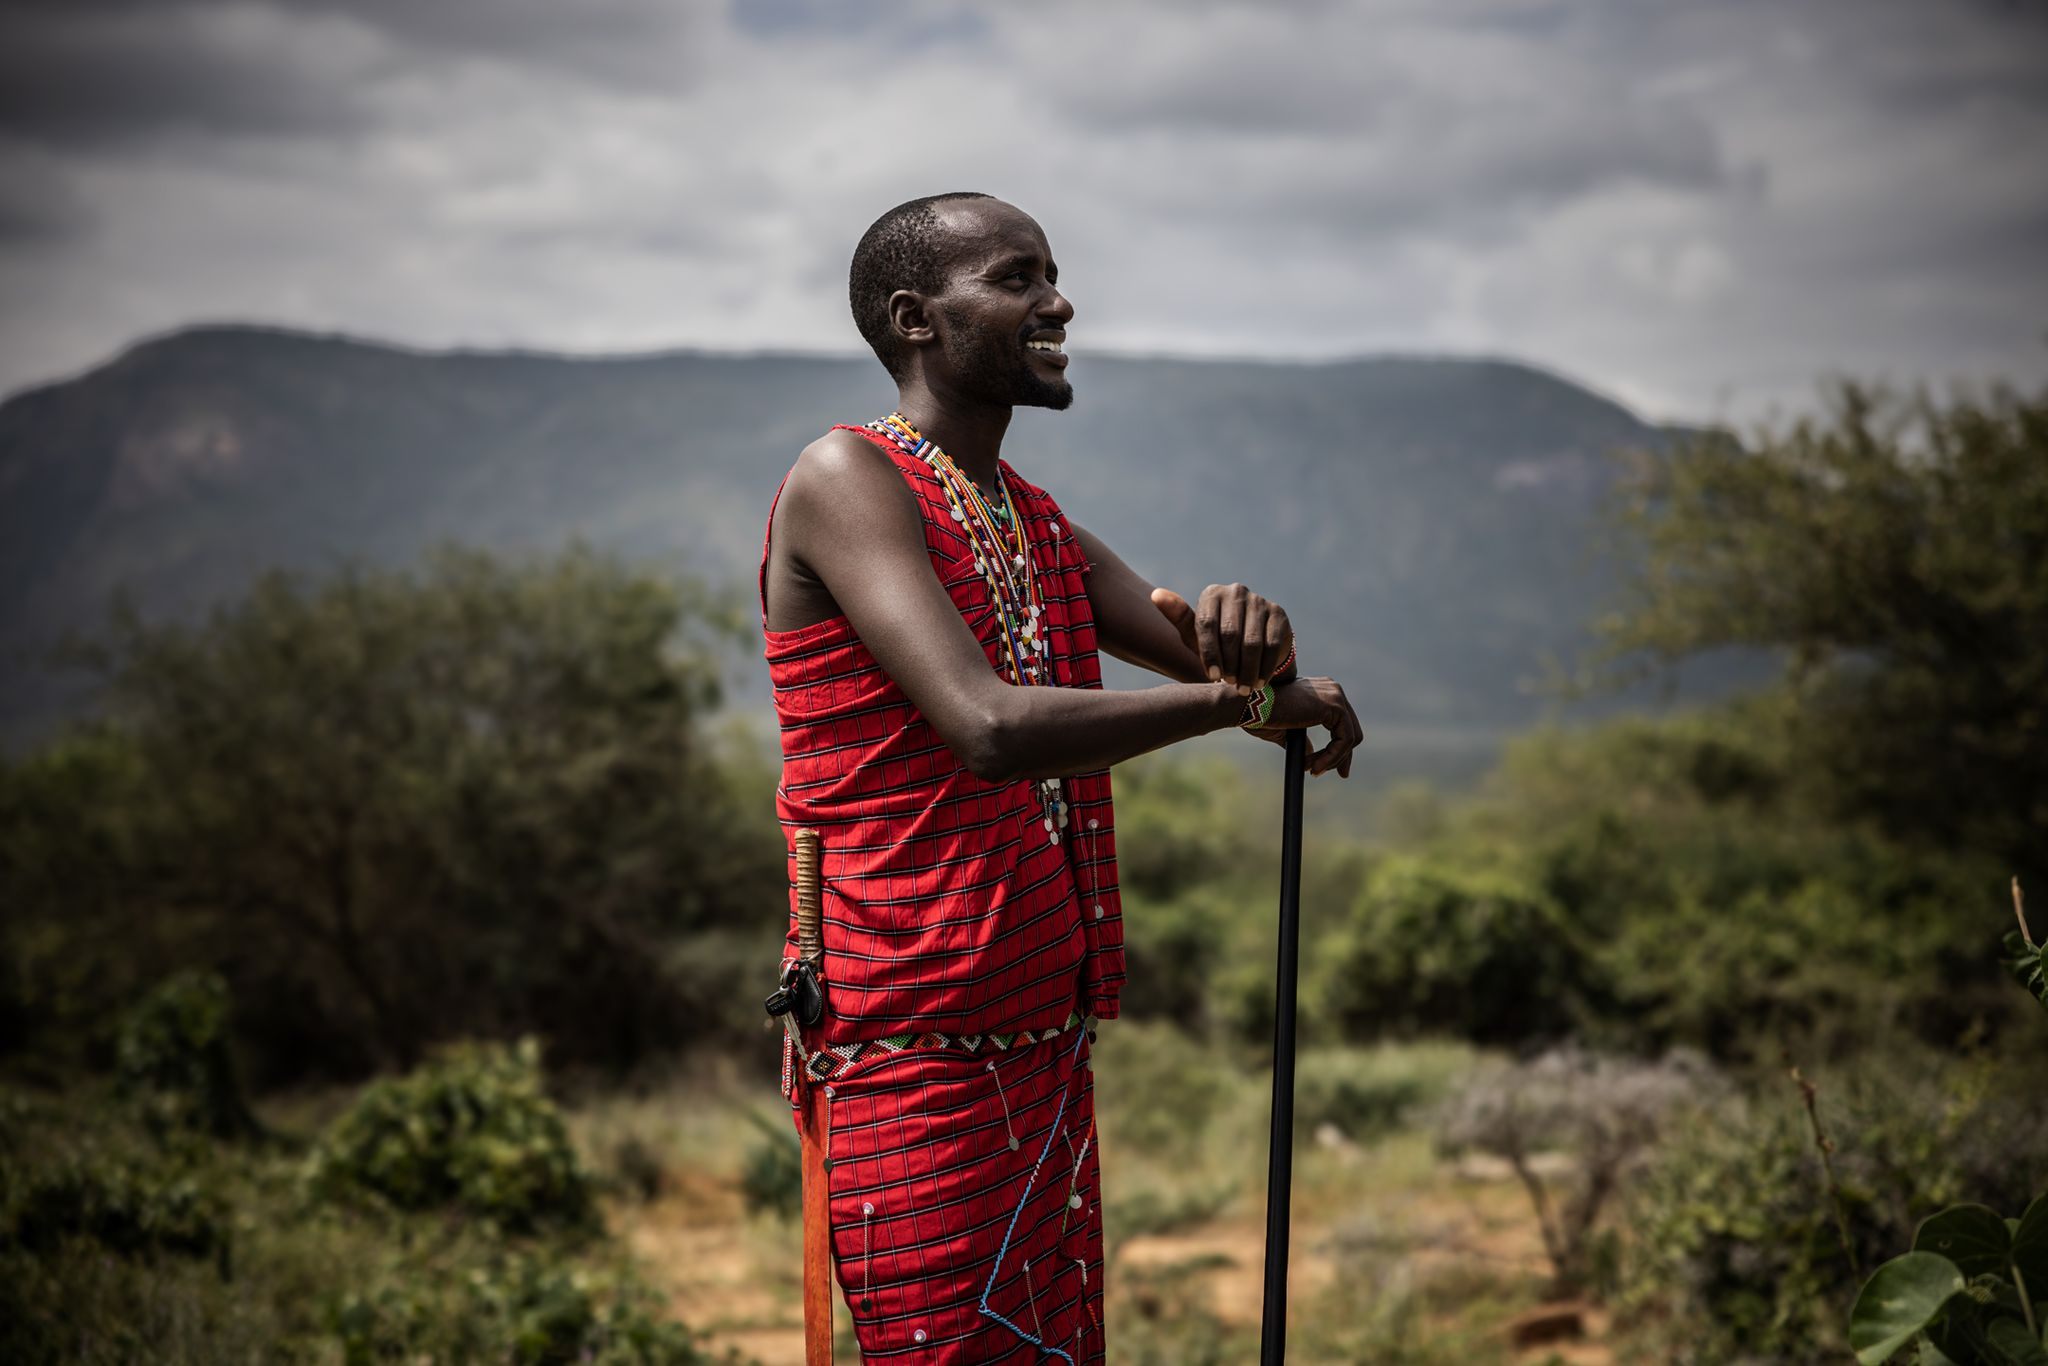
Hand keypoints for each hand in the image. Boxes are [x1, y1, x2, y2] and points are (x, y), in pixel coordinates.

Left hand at [1151, 583, 1293, 691]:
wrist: (1252, 645)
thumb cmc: (1216, 642)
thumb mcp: (1195, 635)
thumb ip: (1177, 617)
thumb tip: (1156, 594)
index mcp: (1211, 594)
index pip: (1206, 624)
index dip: (1209, 653)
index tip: (1211, 677)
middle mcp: (1236, 591)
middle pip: (1231, 634)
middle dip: (1230, 664)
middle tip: (1230, 684)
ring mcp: (1259, 600)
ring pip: (1252, 641)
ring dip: (1248, 669)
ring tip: (1244, 689)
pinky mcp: (1278, 613)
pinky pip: (1272, 644)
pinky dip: (1266, 667)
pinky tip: (1260, 682)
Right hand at [1256, 675, 1362, 777]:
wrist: (1251, 706)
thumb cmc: (1261, 715)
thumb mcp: (1287, 730)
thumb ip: (1304, 740)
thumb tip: (1311, 754)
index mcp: (1322, 691)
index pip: (1341, 724)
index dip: (1338, 749)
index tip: (1327, 768)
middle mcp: (1333, 689)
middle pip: (1350, 730)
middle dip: (1341, 757)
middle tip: (1329, 774)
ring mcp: (1336, 696)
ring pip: (1349, 738)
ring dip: (1332, 760)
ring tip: (1312, 770)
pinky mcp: (1335, 706)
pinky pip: (1344, 740)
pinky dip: (1332, 757)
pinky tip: (1314, 766)